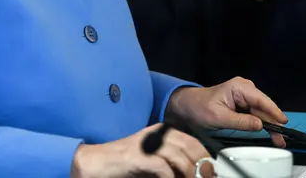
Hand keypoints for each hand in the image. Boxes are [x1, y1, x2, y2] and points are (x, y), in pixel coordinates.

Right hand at [71, 123, 208, 177]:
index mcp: (159, 133)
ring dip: (189, 173)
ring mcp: (146, 144)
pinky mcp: (137, 157)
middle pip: (189, 145)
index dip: (204, 156)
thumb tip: (192, 173)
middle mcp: (154, 135)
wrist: (95, 163)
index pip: (191, 140)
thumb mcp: (151, 161)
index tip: (210, 170)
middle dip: (201, 165)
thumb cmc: (123, 164)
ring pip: (179, 156)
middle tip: (205, 177)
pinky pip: (162, 167)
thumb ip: (170, 164)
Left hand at [167, 78, 287, 147]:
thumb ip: (241, 121)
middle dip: (273, 122)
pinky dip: (262, 122)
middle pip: (264, 106)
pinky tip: (269, 131)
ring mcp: (244, 95)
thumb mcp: (219, 118)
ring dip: (269, 124)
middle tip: (281, 138)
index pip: (261, 100)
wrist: (188, 105)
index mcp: (238, 87)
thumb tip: (259, 125)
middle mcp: (244, 88)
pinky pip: (256, 112)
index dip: (274, 111)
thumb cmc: (199, 108)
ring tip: (277, 138)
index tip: (283, 122)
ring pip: (261, 111)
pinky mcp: (243, 102)